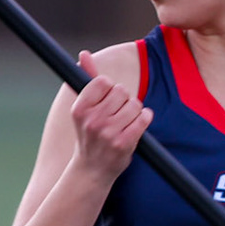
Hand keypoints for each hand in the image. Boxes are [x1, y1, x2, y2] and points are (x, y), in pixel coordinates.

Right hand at [71, 50, 152, 181]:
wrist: (91, 171)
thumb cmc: (89, 136)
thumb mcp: (84, 109)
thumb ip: (86, 79)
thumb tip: (84, 54)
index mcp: (80, 109)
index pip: (103, 82)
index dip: (110, 89)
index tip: (107, 101)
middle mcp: (92, 120)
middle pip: (122, 91)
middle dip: (124, 100)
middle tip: (117, 113)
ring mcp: (108, 133)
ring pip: (135, 104)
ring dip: (135, 111)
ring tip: (125, 122)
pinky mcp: (124, 143)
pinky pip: (144, 119)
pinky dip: (144, 119)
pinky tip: (137, 125)